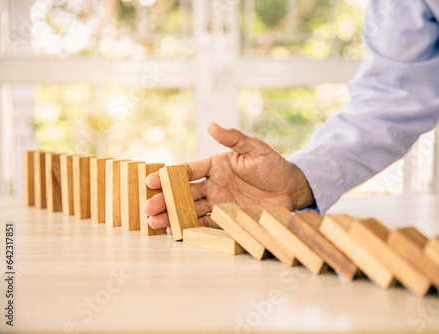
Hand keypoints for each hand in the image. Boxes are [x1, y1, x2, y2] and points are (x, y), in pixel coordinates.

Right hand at [142, 122, 313, 234]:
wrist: (291, 188)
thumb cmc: (273, 165)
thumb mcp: (254, 148)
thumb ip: (233, 138)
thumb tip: (212, 125)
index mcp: (216, 165)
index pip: (188, 171)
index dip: (169, 176)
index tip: (151, 181)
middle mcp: (213, 184)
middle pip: (184, 193)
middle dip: (165, 200)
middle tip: (147, 207)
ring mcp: (219, 202)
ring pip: (190, 209)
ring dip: (172, 215)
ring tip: (154, 223)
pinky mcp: (228, 218)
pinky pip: (206, 224)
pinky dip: (191, 228)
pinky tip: (175, 231)